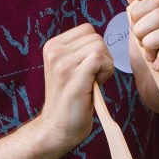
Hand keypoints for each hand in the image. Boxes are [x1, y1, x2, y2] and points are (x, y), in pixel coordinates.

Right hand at [35, 23, 114, 150]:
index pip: (87, 30)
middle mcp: (54, 50)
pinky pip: (100, 59)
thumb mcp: (69, 68)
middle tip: (91, 78)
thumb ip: (79, 51)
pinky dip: (106, 72)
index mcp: (52, 46)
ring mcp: (62, 62)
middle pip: (96, 37)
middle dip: (102, 57)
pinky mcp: (72, 75)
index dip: (95, 48)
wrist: (57, 128)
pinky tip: (95, 85)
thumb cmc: (69, 100)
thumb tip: (102, 40)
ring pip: (100, 47)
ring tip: (91, 83)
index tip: (87, 68)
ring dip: (105, 66)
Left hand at [126, 0, 158, 111]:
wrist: (152, 85)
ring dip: (151, 45)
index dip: (139, 12)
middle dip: (142, 30)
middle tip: (141, 43)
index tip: (134, 26)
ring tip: (148, 55)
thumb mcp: (136, 31)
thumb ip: (136, 11)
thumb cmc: (144, 56)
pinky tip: (156, 66)